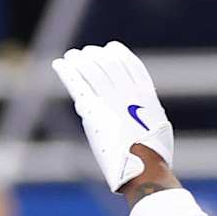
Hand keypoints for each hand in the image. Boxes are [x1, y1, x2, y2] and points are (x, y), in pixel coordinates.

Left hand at [51, 41, 174, 191]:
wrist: (143, 167)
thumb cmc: (153, 154)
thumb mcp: (157, 125)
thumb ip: (146, 113)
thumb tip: (141, 111)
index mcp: (145, 93)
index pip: (129, 64)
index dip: (119, 54)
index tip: (110, 48)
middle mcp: (127, 92)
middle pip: (108, 64)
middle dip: (96, 56)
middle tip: (86, 53)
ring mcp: (109, 100)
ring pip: (92, 71)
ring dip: (80, 61)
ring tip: (72, 55)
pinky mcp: (92, 112)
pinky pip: (77, 85)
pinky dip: (67, 72)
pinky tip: (59, 64)